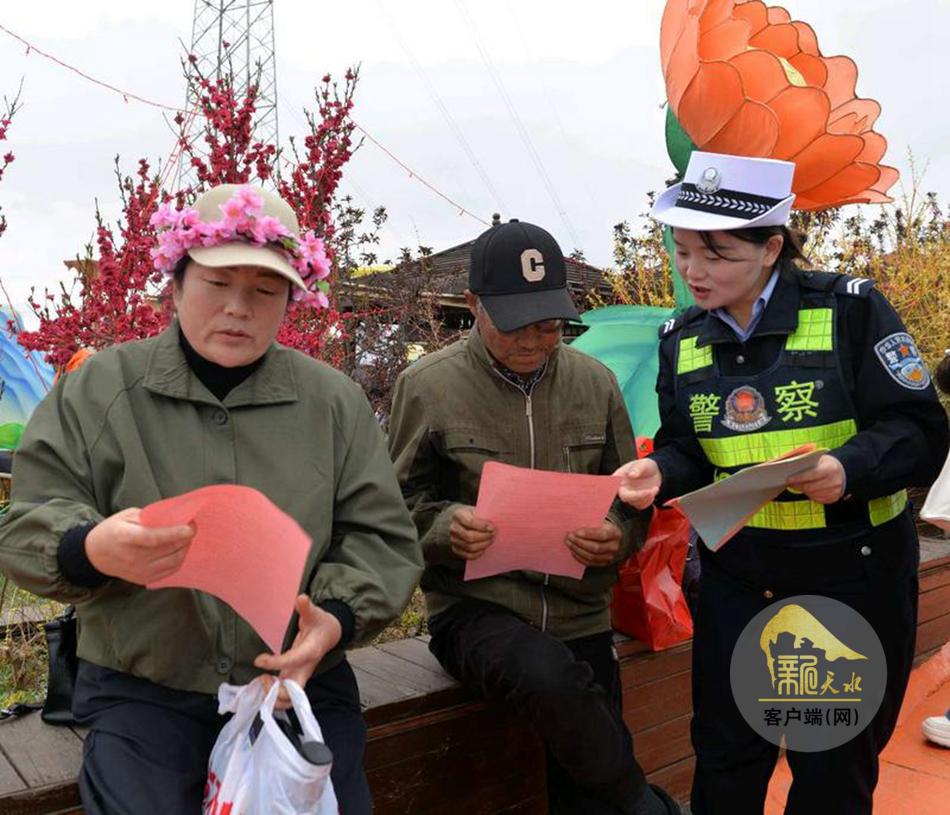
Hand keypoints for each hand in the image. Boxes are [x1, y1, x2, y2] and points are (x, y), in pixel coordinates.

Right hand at [85, 507, 194, 583]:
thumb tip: (175, 518)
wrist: (96, 555)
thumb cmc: (112, 531)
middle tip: (191, 527)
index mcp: (124, 537)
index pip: (153, 538)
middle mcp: (132, 557)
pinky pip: (170, 570)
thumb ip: (150, 517)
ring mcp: (138, 571)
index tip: (190, 528)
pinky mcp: (144, 580)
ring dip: (185, 548)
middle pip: (168, 549)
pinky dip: (179, 559)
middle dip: (185, 537)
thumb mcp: (126, 516)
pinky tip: (179, 549)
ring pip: (173, 561)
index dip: (174, 533)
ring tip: (185, 538)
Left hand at [254, 595, 341, 709]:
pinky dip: (271, 693)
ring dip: (272, 697)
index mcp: (310, 653)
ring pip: (288, 700)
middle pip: (292, 695)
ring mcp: (299, 675)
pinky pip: (283, 693)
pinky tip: (263, 679)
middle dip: (275, 693)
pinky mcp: (294, 677)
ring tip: (262, 679)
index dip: (274, 663)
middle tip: (263, 677)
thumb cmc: (321, 623)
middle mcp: (305, 669)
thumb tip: (301, 598)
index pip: (291, 662)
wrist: (331, 633)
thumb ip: (306, 608)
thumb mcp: (315, 613)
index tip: (258, 659)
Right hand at [449, 506, 495, 560]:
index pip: (470, 522)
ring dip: (483, 545)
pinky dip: (477, 554)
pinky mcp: (455, 549)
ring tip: (490, 540)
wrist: (458, 522)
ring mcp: (453, 539)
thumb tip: (496, 521)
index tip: (492, 527)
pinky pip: (467, 555)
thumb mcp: (475, 510)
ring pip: (469, 547)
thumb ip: (483, 515)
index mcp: (458, 515)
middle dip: (484, 536)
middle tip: (493, 535)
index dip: (482, 526)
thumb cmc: (470, 515)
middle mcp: (453, 528)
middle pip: (469, 536)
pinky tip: (484, 549)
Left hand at [566, 520, 621, 567]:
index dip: (588, 534)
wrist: (611, 538)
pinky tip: (573, 551)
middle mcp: (614, 546)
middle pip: (596, 547)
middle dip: (579, 542)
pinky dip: (579, 558)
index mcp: (615, 533)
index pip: (602, 535)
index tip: (576, 532)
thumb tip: (575, 523)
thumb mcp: (601, 521)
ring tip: (569, 543)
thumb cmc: (602, 527)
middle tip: (569, 537)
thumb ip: (591, 522)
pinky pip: (590, 563)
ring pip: (591, 556)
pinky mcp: (603, 563)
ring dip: (577, 550)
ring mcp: (609, 556)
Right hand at [614, 458, 661, 508]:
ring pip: (634, 503)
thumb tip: (631, 475)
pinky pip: (641, 506)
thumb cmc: (646, 466)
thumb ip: (637, 468)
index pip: (612, 485)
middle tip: (650, 491)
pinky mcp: (637, 501)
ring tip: (655, 488)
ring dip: (646, 497)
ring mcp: (629, 496)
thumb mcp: (643, 464)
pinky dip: (648, 501)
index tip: (618, 490)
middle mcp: (622, 488)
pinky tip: (653, 492)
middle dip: (638, 496)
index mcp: (619, 478)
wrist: (655, 473)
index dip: (613, 489)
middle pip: (625, 497)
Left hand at [785, 455, 845, 503]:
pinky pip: (817, 499)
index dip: (798, 478)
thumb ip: (807, 461)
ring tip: (798, 485)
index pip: (811, 475)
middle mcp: (834, 481)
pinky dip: (810, 495)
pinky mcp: (833, 498)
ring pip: (812, 494)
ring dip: (803, 490)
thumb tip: (790, 466)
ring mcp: (834, 491)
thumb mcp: (820, 459)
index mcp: (830, 469)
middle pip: (810, 487)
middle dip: (798, 485)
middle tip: (790, 483)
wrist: (844, 472)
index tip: (788, 479)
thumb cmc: (827, 465)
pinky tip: (808, 489)